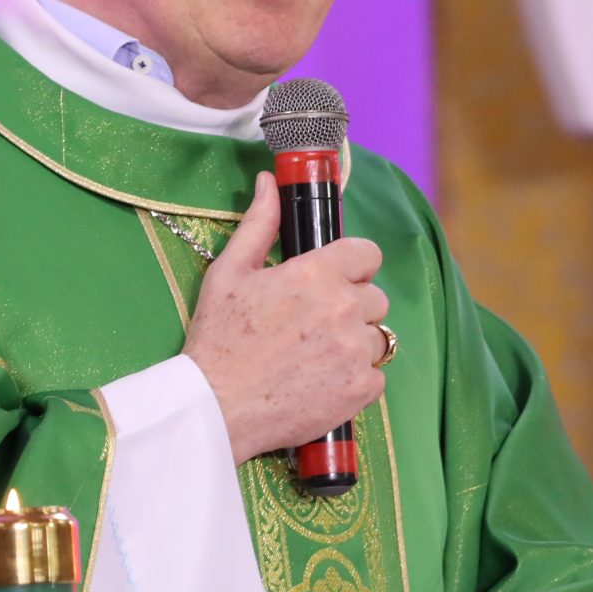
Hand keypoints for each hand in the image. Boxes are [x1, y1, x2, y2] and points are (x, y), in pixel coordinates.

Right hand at [185, 172, 388, 462]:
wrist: (215, 409)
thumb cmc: (218, 340)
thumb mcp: (229, 273)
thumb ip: (259, 224)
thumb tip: (269, 182)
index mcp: (316, 274)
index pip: (368, 253)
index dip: (353, 266)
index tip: (335, 280)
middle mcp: (344, 309)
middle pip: (375, 297)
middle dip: (351, 307)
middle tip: (313, 324)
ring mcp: (355, 351)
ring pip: (377, 337)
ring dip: (354, 344)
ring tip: (314, 355)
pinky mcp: (361, 389)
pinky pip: (376, 376)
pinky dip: (355, 380)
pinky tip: (321, 381)